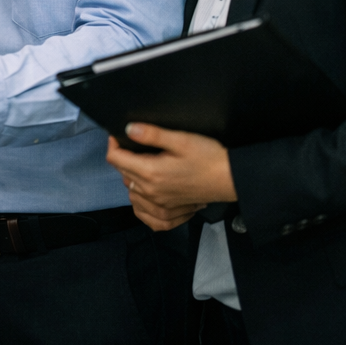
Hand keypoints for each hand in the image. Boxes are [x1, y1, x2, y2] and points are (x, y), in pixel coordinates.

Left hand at [106, 123, 236, 231]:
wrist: (231, 179)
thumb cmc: (208, 157)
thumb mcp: (180, 139)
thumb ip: (152, 134)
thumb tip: (128, 129)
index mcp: (151, 173)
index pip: (116, 159)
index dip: (113, 144)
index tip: (118, 136)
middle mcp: (152, 193)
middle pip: (122, 174)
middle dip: (123, 158)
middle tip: (136, 146)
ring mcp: (161, 205)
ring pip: (131, 192)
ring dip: (130, 178)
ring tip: (142, 165)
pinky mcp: (170, 212)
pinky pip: (146, 215)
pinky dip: (140, 205)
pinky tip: (145, 193)